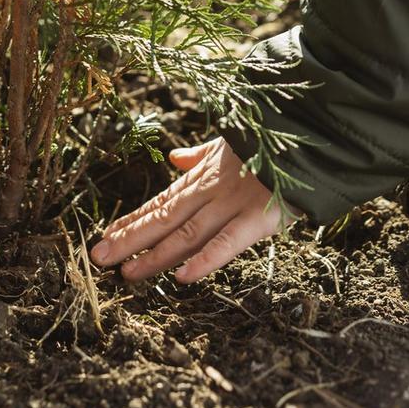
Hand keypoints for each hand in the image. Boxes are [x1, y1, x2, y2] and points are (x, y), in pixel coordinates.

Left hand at [90, 138, 299, 282]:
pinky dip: (205, 260)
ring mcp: (233, 204)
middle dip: (129, 240)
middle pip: (163, 219)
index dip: (132, 222)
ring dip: (154, 255)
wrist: (311, 130)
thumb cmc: (272, 141)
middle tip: (97, 258)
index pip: (160, 203)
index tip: (105, 237)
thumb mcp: (230, 144)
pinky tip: (181, 277)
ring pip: (186, 233)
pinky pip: (228, 242)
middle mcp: (210, 191)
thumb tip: (175, 158)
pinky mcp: (260, 217)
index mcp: (203, 177)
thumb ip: (201, 155)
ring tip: (126, 272)